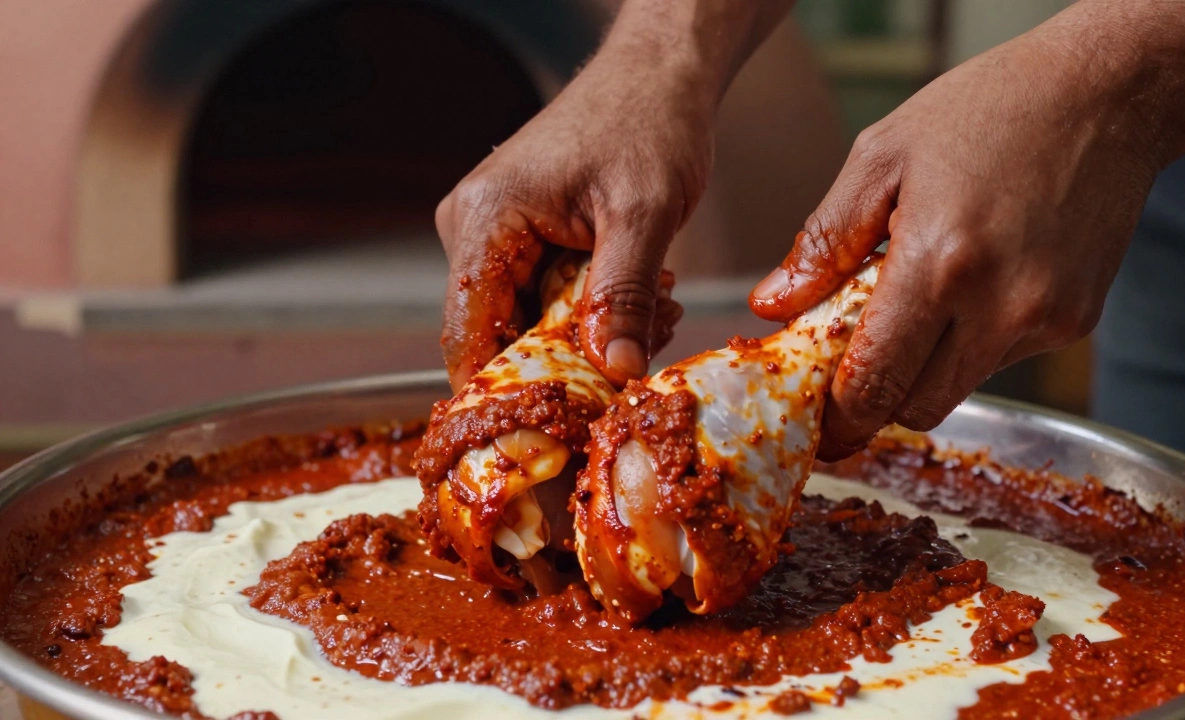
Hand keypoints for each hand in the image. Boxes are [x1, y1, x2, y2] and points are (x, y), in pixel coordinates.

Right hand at [435, 42, 714, 390]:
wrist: (659, 74)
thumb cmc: (648, 122)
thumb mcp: (643, 214)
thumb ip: (622, 295)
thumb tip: (615, 372)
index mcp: (485, 220)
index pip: (467, 333)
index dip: (499, 395)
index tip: (542, 442)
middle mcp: (475, 230)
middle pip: (498, 337)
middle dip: (567, 364)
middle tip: (638, 356)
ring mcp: (498, 236)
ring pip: (530, 325)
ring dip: (591, 336)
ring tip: (655, 310)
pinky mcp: (525, 240)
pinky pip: (547, 302)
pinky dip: (595, 313)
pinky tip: (644, 295)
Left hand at [749, 28, 1166, 459]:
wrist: (1109, 93)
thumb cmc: (988, 109)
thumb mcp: (881, 156)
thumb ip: (823, 242)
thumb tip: (772, 306)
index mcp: (940, 264)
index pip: (873, 384)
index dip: (837, 416)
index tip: (816, 422)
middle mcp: (1000, 306)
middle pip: (916, 408)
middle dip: (875, 400)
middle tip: (850, 368)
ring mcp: (1046, 320)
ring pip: (959, 389)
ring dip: (924, 369)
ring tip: (918, 299)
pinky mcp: (1077, 322)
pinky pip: (1002, 359)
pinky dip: (973, 339)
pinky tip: (975, 279)